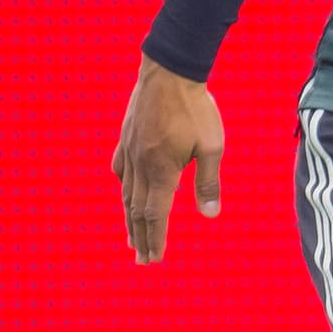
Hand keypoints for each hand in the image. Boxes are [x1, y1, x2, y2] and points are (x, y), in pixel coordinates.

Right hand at [111, 53, 223, 263]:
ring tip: (131, 238)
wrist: (169, 71)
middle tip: (142, 260)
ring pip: (127, 193)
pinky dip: (124, 187)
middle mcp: (140, 165)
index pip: (156, 215)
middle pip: (138, 210)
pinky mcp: (126, 136)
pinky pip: (121, 169)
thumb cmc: (195, 108)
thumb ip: (208, 182)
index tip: (155, 259)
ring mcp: (129, 151)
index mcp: (162, 171)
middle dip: (142, 237)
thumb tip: (209, 215)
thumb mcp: (211, 146)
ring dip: (130, 219)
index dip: (156, 239)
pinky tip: (125, 193)